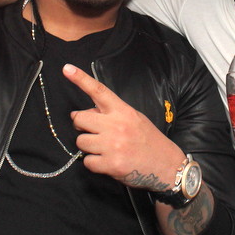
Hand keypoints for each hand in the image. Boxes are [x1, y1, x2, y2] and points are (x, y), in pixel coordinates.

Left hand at [63, 64, 185, 189]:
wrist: (167, 165)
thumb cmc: (149, 141)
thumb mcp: (135, 119)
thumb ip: (112, 114)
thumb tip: (85, 114)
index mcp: (123, 111)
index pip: (99, 91)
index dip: (81, 79)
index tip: (67, 69)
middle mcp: (116, 125)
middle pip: (80, 119)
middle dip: (82, 127)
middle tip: (94, 132)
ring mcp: (113, 145)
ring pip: (81, 142)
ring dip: (89, 147)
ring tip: (105, 149)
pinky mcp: (111, 164)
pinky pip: (87, 161)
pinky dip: (94, 163)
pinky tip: (108, 162)